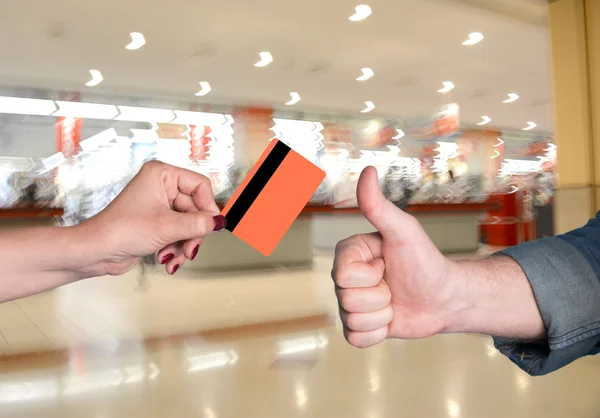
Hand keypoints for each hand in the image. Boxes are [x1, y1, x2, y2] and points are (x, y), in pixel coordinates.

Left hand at [81, 161, 225, 275]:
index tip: (210, 226)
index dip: (207, 207)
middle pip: (196, 209)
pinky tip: (167, 259)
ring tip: (175, 257)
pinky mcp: (157, 222)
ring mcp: (160, 205)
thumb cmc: (119, 231)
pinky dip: (176, 248)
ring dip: (184, 244)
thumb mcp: (167, 227)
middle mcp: (162, 186)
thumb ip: (198, 224)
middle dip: (193, 233)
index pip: (200, 185)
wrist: (96, 253)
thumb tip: (221, 222)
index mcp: (162, 175)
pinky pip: (180, 233)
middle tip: (190, 249)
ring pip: (190, 224)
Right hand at [332, 166, 457, 347]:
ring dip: (382, 315)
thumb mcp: (403, 231)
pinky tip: (391, 318)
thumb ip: (379, 206)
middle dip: (379, 297)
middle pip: (346, 299)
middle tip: (393, 284)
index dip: (370, 275)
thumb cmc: (426, 261)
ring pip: (352, 320)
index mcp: (349, 254)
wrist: (445, 297)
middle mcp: (345, 278)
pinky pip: (355, 338)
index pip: (342, 275)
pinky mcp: (360, 326)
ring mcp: (351, 303)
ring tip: (394, 300)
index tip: (386, 264)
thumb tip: (368, 170)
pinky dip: (378, 333)